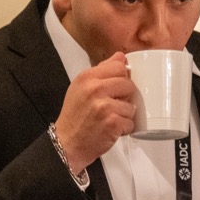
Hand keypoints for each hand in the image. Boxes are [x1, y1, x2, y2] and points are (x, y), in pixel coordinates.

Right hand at [52, 52, 136, 168]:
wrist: (67, 143)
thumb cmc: (74, 116)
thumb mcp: (81, 87)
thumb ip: (101, 70)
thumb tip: (120, 57)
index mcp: (87, 78)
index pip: (119, 66)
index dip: (122, 77)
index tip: (117, 86)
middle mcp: (95, 89)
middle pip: (129, 84)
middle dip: (125, 96)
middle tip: (113, 105)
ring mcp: (105, 106)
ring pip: (132, 105)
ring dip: (125, 114)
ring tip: (110, 118)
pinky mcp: (113, 123)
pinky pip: (131, 122)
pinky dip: (124, 128)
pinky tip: (112, 128)